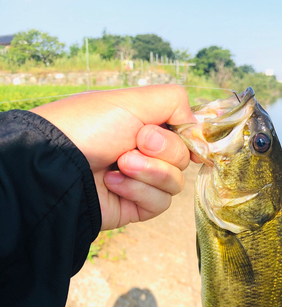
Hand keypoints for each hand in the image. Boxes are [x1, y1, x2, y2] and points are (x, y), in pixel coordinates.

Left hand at [31, 85, 197, 229]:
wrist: (57, 164)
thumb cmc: (91, 125)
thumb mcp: (134, 100)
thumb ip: (175, 102)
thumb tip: (199, 127)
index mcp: (145, 125)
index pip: (186, 134)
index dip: (189, 136)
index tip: (183, 133)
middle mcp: (145, 152)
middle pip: (184, 158)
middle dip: (162, 150)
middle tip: (134, 143)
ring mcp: (141, 181)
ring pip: (176, 183)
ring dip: (150, 171)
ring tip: (120, 164)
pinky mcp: (135, 206)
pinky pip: (159, 203)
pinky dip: (138, 191)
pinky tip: (112, 183)